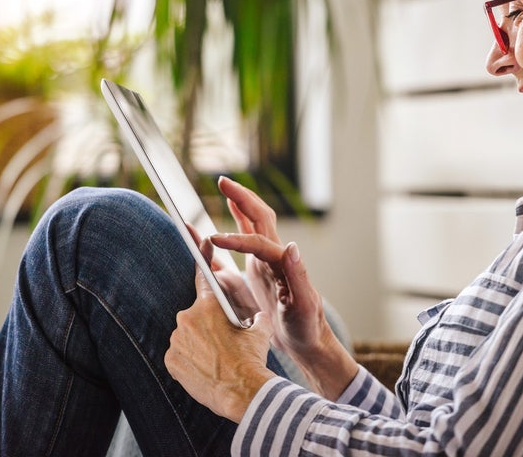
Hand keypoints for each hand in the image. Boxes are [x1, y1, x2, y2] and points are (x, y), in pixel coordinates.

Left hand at [164, 265, 274, 422]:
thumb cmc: (251, 359)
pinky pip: (178, 354)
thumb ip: (256, 316)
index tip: (200, 242)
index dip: (203, 256)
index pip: (203, 275)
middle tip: (222, 341)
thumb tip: (259, 315)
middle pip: (196, 314)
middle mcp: (188, 317)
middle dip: (207, 323)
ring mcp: (177, 340)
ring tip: (215, 359)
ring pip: (186, 334)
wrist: (242, 393)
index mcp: (209, 304)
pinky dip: (189, 359)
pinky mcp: (171, 360)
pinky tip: (204, 368)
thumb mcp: (260, 331)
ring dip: (197, 342)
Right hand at [211, 177, 357, 398]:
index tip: (215, 239)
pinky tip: (226, 217)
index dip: (236, 238)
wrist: (307, 340)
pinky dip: (235, 224)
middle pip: (259, 216)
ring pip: (253, 223)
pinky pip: (245, 241)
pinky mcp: (260, 269)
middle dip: (242, 197)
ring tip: (225, 188)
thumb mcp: (304, 305)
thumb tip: (292, 246)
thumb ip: (298, 276)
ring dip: (240, 204)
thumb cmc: (306, 326)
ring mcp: (267, 261)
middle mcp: (275, 255)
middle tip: (222, 180)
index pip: (257, 240)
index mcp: (283, 263)